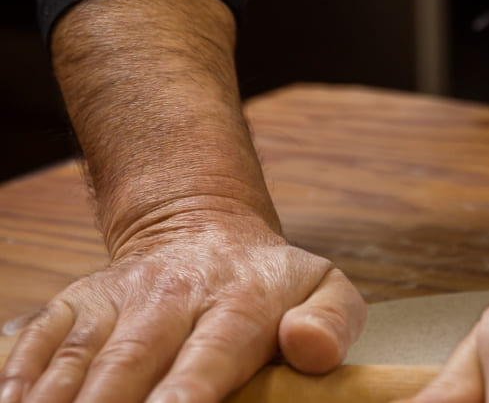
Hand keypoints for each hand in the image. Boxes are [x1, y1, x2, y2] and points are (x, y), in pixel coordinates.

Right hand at [0, 208, 365, 402]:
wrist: (207, 228)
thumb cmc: (270, 281)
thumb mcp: (325, 288)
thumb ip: (333, 321)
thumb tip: (309, 348)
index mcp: (240, 302)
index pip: (207, 360)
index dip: (182, 401)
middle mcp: (173, 295)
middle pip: (130, 367)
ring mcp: (120, 297)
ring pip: (79, 359)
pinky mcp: (77, 300)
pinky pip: (39, 341)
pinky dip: (20, 378)